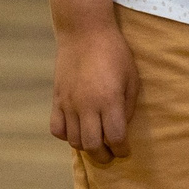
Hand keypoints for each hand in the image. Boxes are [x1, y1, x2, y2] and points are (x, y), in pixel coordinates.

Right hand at [51, 21, 136, 159]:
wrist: (84, 32)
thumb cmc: (114, 52)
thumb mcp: (131, 77)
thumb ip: (128, 105)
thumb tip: (121, 126)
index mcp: (109, 100)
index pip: (115, 137)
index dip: (122, 149)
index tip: (125, 150)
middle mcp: (87, 106)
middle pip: (92, 145)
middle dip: (104, 156)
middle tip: (110, 155)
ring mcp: (69, 104)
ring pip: (73, 140)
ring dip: (86, 147)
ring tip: (95, 143)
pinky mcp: (57, 99)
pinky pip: (57, 128)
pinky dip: (66, 136)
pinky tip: (75, 130)